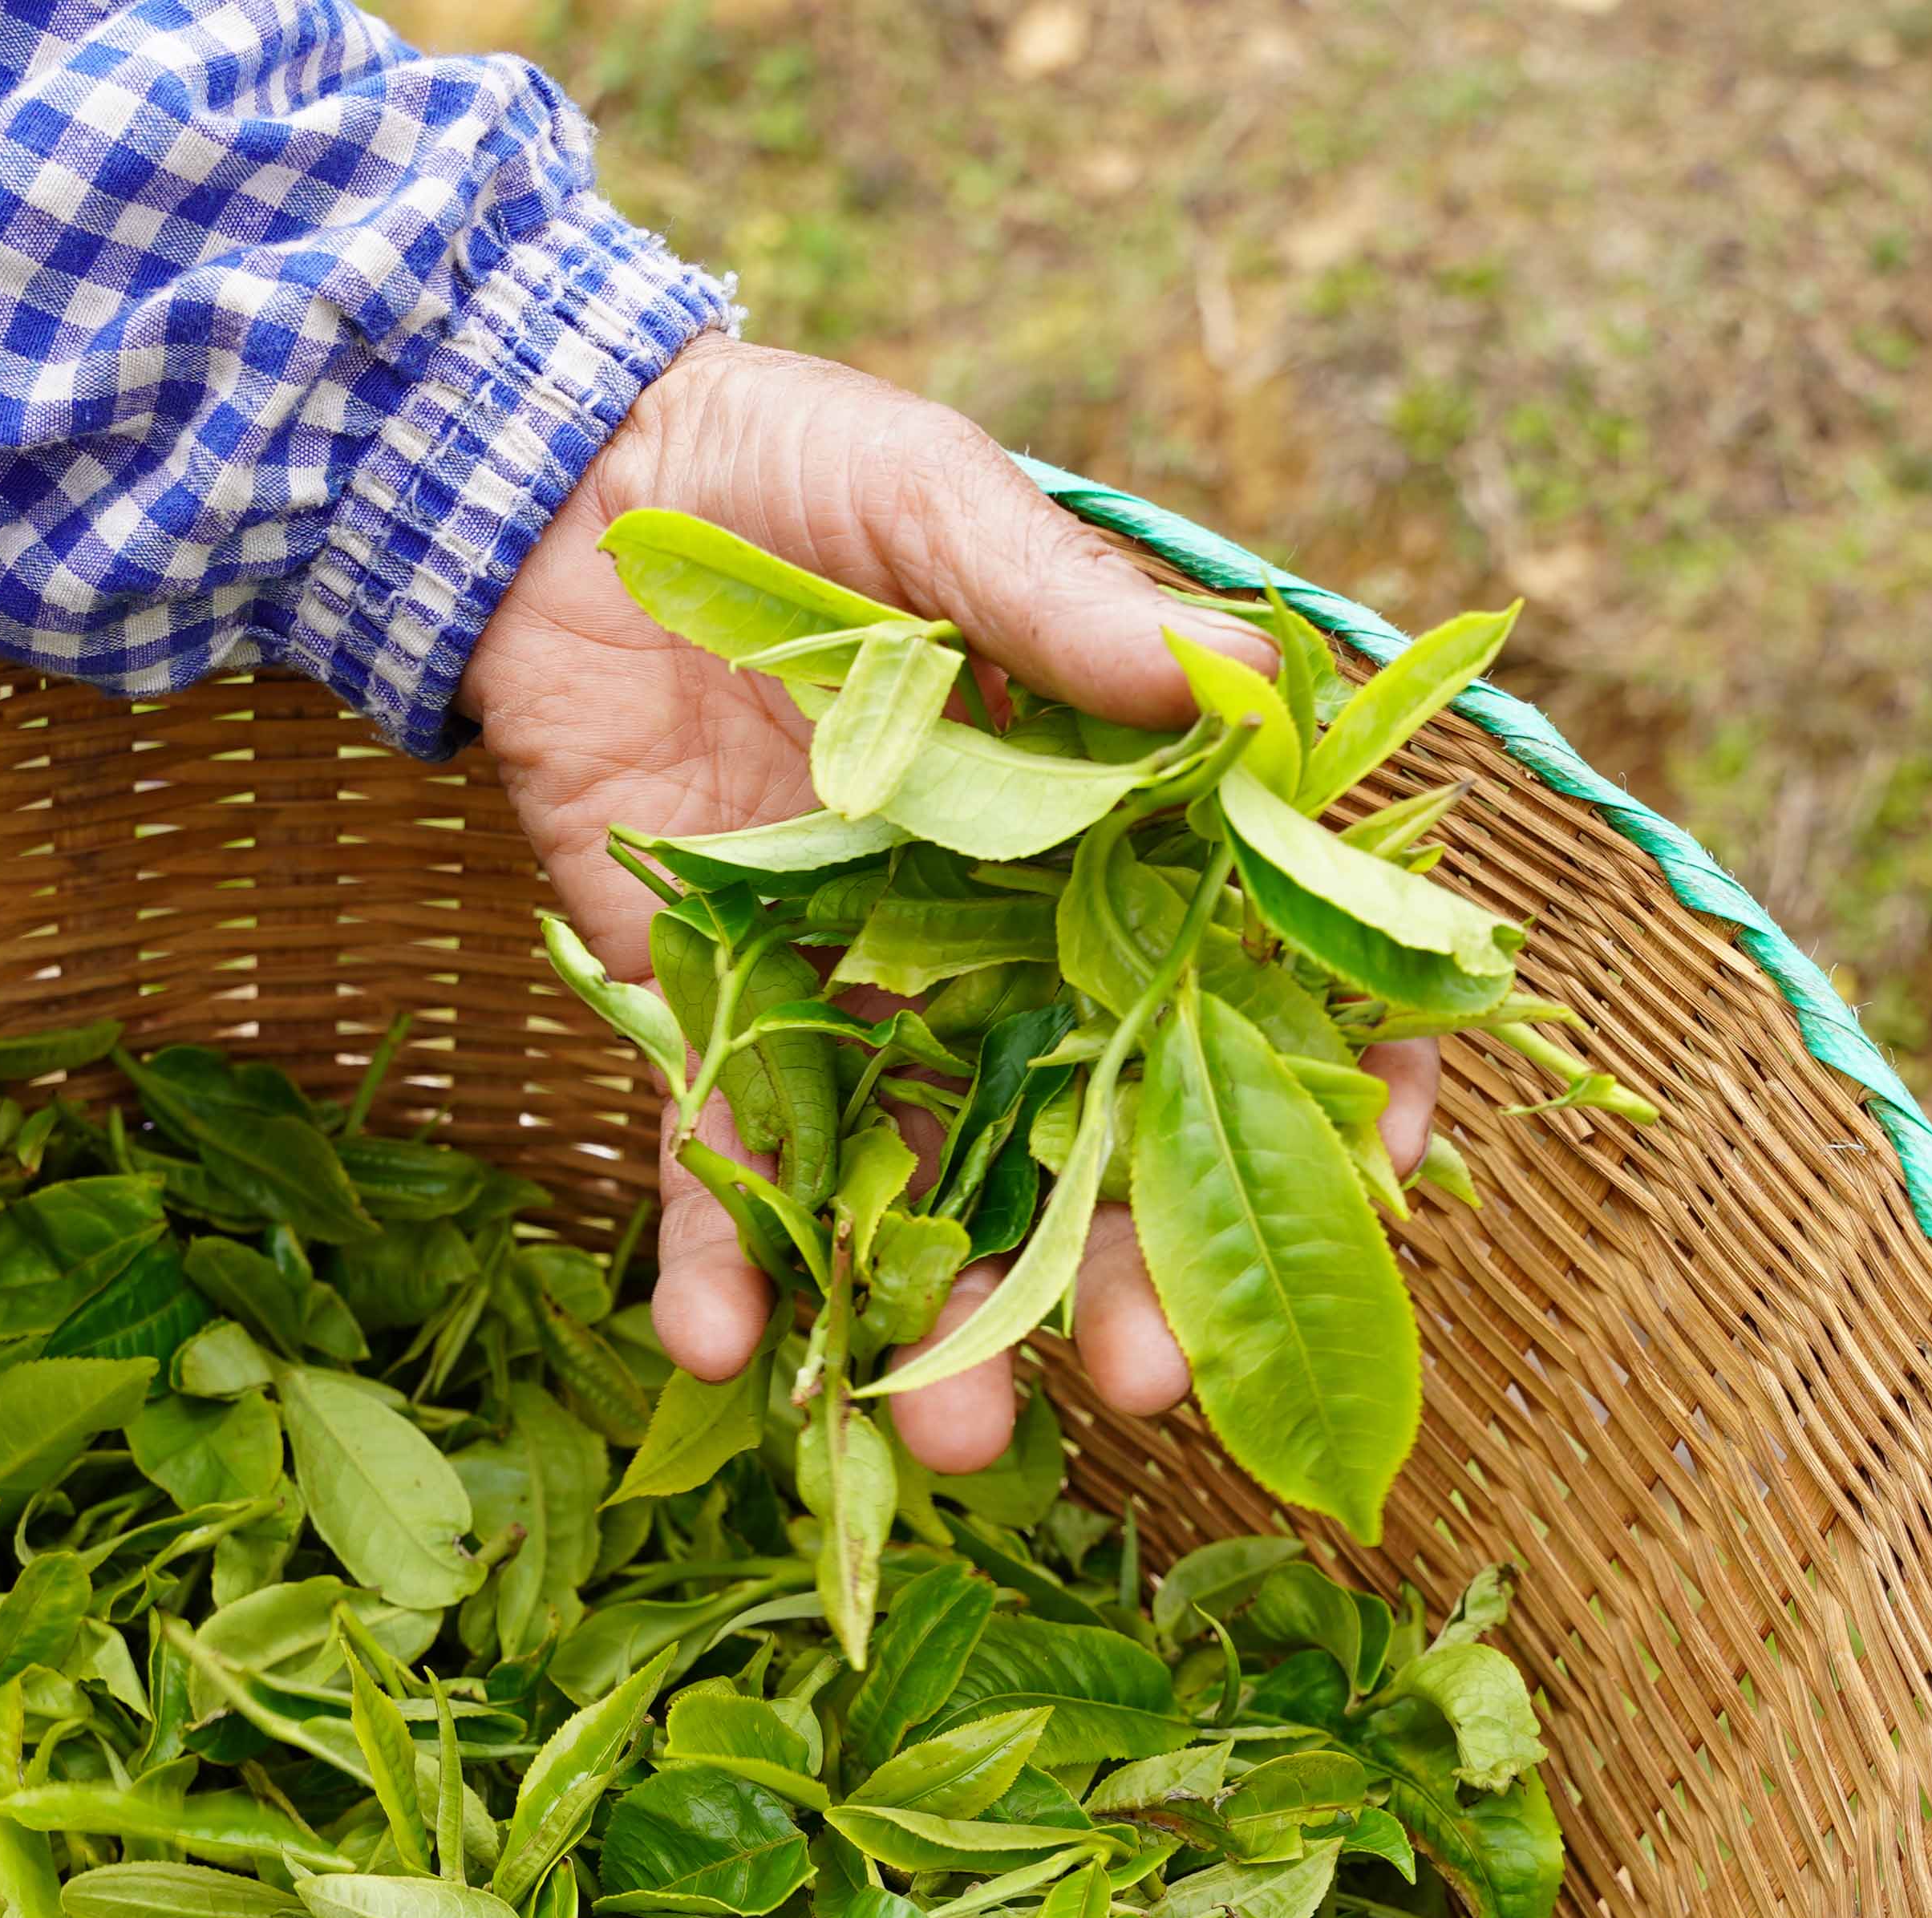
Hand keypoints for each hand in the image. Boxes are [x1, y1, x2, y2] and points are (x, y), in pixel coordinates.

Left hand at [458, 334, 1438, 1469]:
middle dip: (1131, 1270)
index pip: (1256, 969)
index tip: (1370, 1180)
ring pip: (927, 1187)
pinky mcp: (713, 1008)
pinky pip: (724, 1154)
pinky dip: (724, 1252)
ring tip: (957, 1441)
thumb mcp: (932, 499)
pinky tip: (731, 1348)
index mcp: (1106, 819)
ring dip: (942, 1321)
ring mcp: (860, 990)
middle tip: (1152, 1385)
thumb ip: (1053, 600)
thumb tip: (1214, 677)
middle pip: (1097, 1134)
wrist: (561, 486)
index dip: (1328, 1077)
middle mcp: (1001, 938)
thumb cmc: (784, 462)